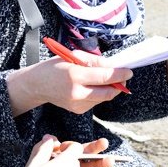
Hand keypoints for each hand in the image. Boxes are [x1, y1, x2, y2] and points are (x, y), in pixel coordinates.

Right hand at [7, 53, 132, 115]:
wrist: (38, 84)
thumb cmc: (56, 67)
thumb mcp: (74, 56)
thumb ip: (96, 61)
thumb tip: (115, 66)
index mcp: (75, 75)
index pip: (105, 77)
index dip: (120, 74)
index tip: (129, 71)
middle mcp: (77, 92)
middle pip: (108, 92)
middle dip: (119, 85)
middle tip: (124, 76)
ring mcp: (77, 104)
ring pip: (103, 98)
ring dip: (109, 88)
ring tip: (104, 78)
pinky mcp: (78, 110)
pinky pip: (96, 102)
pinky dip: (99, 93)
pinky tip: (91, 86)